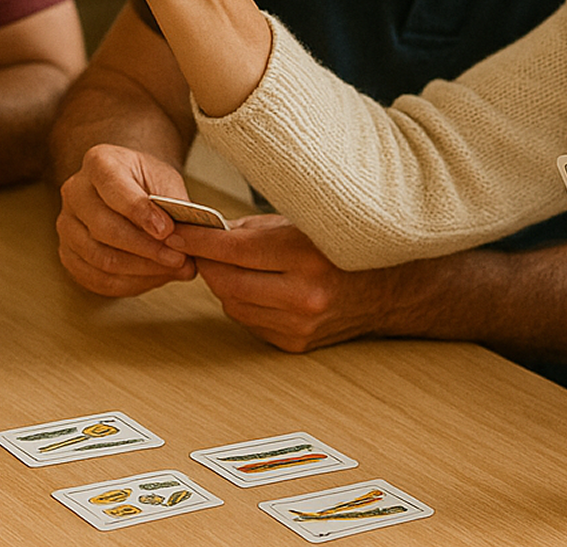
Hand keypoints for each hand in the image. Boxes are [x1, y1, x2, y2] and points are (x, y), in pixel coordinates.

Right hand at [56, 144, 198, 295]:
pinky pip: (97, 279)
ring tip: (173, 269)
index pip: (115, 189)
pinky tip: (155, 277)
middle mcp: (74, 192)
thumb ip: (176, 207)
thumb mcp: (167, 181)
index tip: (168, 231)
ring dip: (142, 270)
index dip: (141, 213)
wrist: (130, 189)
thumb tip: (187, 241)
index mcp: (98, 163)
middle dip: (147, 248)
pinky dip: (131, 283)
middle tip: (180, 258)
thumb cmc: (148, 183)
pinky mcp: (69, 254)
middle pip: (105, 229)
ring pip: (101, 259)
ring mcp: (67, 225)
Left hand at [175, 215, 406, 351]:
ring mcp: (299, 325)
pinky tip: (249, 286)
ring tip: (223, 263)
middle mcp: (302, 295)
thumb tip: (210, 232)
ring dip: (221, 284)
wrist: (390, 291)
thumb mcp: (304, 222)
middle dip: (205, 262)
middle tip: (193, 244)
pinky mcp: (295, 344)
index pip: (234, 250)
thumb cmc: (346, 246)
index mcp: (306, 256)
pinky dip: (241, 303)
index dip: (199, 240)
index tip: (176, 230)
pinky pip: (250, 322)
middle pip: (227, 282)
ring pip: (233, 305)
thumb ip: (255, 229)